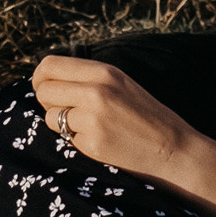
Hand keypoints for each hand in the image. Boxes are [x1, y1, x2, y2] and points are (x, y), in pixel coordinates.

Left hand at [30, 56, 215, 216]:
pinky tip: (99, 144)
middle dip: (48, 103)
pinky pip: (66, 140)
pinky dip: (76, 143)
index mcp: (105, 72)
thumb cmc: (146, 118)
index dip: (40, 78)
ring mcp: (93, 118)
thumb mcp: (121, 85)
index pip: (50, 65)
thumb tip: (46, 79)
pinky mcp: (92, 144)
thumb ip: (88, 79)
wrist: (174, 150)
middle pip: (43, 90)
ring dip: (61, 125)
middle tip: (66, 112)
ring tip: (87, 129)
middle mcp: (96, 90)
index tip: (45, 88)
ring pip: (50, 117)